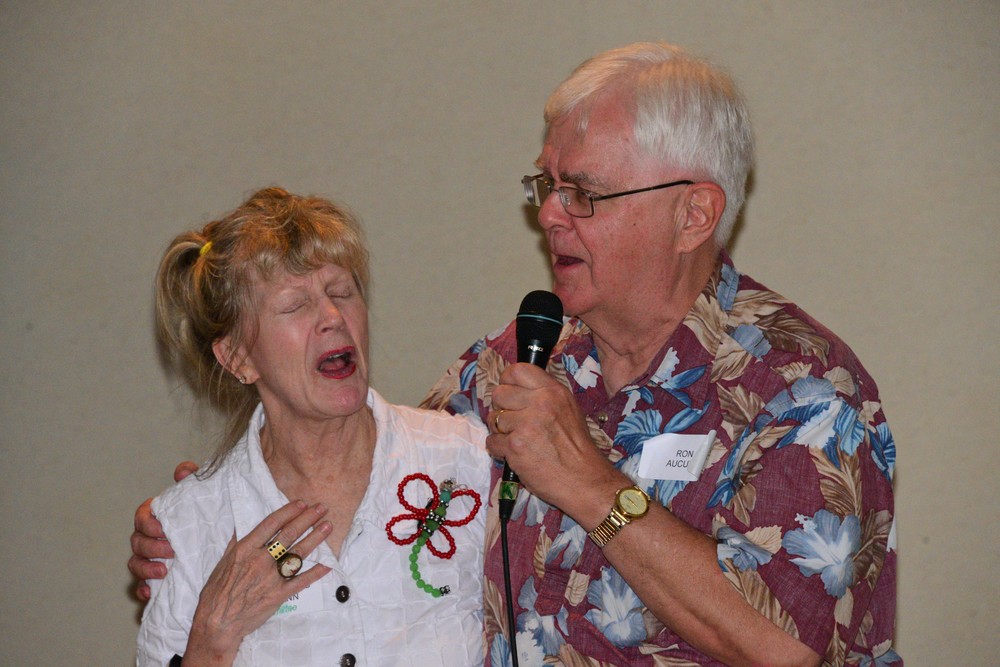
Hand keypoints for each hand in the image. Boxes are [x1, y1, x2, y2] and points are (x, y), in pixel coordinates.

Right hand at [129, 461, 200, 600]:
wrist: (221, 540)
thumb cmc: (204, 514)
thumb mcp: (202, 495)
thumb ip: (192, 479)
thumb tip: (182, 471)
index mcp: (156, 517)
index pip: (141, 517)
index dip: (148, 524)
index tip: (163, 530)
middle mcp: (148, 538)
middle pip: (137, 542)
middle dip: (151, 547)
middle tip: (172, 551)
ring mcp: (150, 559)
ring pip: (135, 564)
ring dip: (145, 569)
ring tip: (163, 572)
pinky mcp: (155, 578)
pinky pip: (140, 586)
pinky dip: (142, 590)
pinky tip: (149, 592)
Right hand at [184, 501, 332, 663]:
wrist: (217, 621)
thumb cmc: (217, 591)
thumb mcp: (223, 561)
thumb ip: (236, 542)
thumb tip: (243, 523)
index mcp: (245, 549)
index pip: (271, 524)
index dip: (288, 512)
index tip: (301, 503)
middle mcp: (260, 560)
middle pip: (289, 534)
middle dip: (307, 519)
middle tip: (321, 508)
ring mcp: (271, 577)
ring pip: (298, 553)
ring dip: (315, 538)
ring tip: (328, 526)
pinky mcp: (278, 595)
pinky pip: (300, 581)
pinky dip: (315, 573)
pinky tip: (327, 565)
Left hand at [486, 363, 624, 523]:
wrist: (583, 479)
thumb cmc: (576, 448)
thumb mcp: (568, 409)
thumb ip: (544, 396)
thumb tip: (515, 388)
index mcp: (553, 391)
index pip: (517, 370)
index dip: (507, 381)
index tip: (509, 394)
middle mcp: (540, 403)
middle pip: (499, 393)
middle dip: (501, 408)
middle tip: (512, 422)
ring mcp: (526, 424)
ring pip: (493, 418)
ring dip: (500, 431)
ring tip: (518, 441)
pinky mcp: (515, 446)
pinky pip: (491, 441)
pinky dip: (498, 449)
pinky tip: (514, 454)